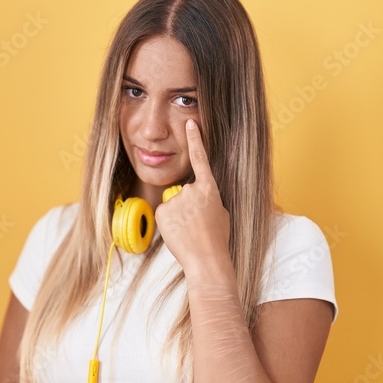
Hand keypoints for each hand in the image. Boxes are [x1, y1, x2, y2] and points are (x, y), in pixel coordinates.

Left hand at [155, 119, 231, 274]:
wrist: (206, 259)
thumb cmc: (217, 239)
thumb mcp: (219, 212)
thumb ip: (207, 198)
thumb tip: (197, 196)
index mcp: (210, 188)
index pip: (201, 159)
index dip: (195, 140)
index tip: (190, 123)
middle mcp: (192, 190)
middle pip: (185, 192)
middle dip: (188, 206)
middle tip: (198, 224)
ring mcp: (176, 200)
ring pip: (174, 204)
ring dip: (179, 216)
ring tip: (189, 231)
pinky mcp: (163, 211)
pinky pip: (164, 214)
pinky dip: (169, 223)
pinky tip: (179, 233)